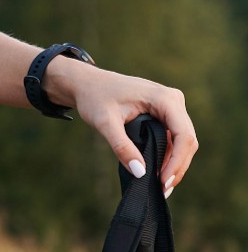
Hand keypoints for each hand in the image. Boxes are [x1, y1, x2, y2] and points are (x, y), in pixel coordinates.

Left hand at [45, 59, 197, 191]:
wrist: (86, 83)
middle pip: (187, 141)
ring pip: (182, 142)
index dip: (177, 162)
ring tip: (160, 186)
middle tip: (163, 190)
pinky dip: (168, 156)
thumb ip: (121, 146)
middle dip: (176, 167)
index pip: (183, 135)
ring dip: (174, 164)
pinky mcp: (164, 113)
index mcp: (163, 97)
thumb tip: (140, 173)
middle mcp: (172, 100)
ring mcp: (170, 106)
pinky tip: (158, 172)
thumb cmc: (94, 97)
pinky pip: (174, 139)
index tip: (163, 182)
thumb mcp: (104, 122)